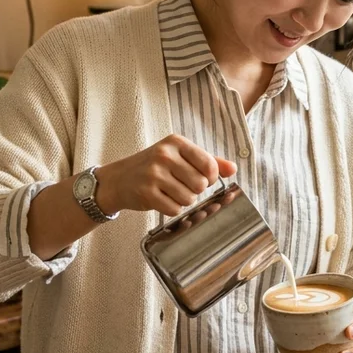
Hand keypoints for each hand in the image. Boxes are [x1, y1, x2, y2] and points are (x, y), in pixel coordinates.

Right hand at [98, 134, 236, 215]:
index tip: (201, 177)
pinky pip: (174, 210)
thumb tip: (233, 168)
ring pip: (189, 199)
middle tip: (180, 185)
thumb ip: (209, 161)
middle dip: (194, 190)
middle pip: (201, 184)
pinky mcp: (147, 193)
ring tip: (170, 192)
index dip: (210, 177)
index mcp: (176, 142)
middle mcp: (164, 155)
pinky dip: (171, 209)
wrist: (119, 179)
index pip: (209, 164)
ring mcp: (154, 174)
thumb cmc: (154, 166)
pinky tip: (161, 199)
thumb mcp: (180, 156)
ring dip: (183, 200)